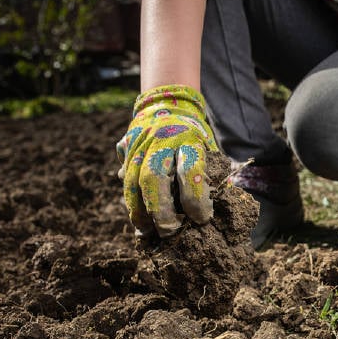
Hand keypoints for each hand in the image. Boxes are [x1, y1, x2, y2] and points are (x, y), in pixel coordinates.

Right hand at [116, 85, 216, 236]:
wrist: (169, 105)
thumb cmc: (196, 138)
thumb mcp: (210, 150)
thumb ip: (213, 177)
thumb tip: (211, 213)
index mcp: (189, 139)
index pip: (190, 170)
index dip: (195, 198)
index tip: (202, 219)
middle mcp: (161, 139)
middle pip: (153, 176)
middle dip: (160, 208)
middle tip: (170, 231)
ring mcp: (140, 142)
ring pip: (132, 180)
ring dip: (139, 210)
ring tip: (148, 233)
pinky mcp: (126, 147)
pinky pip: (125, 178)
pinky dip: (131, 202)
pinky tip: (139, 222)